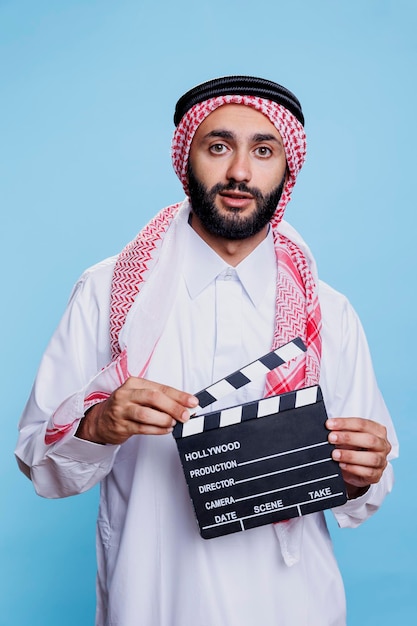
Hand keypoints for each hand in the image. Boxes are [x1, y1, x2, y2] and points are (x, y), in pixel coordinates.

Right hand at [76, 377, 198, 444]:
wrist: (100, 420)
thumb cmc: (125, 406)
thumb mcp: (139, 395)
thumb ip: (160, 398)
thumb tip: (184, 404)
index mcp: (134, 383)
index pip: (160, 387)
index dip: (179, 395)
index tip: (192, 402)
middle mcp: (126, 394)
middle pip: (154, 398)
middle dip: (173, 407)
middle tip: (186, 415)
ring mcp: (122, 410)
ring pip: (146, 414)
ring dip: (164, 419)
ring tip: (174, 423)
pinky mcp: (121, 425)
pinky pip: (142, 428)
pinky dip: (157, 430)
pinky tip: (165, 429)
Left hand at [326, 417, 391, 498]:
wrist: (358, 468)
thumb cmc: (354, 447)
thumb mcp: (349, 436)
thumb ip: (342, 431)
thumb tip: (328, 427)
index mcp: (378, 431)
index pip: (362, 424)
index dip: (345, 423)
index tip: (329, 424)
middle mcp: (383, 445)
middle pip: (369, 440)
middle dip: (348, 438)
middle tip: (331, 438)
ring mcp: (382, 461)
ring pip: (371, 458)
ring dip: (350, 455)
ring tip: (334, 454)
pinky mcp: (377, 475)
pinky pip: (368, 472)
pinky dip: (353, 468)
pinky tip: (342, 465)